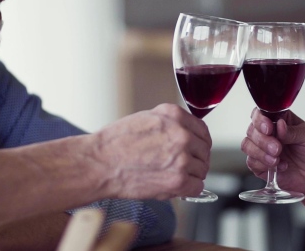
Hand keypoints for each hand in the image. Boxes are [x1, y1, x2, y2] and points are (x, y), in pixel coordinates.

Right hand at [94, 103, 211, 200]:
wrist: (99, 164)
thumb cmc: (115, 143)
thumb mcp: (146, 119)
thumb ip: (170, 124)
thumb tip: (187, 135)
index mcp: (174, 115)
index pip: (202, 130)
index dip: (199, 142)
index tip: (195, 150)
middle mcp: (182, 134)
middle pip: (204, 151)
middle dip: (195, 160)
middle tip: (179, 167)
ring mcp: (182, 158)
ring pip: (202, 170)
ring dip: (189, 175)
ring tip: (168, 176)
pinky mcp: (179, 180)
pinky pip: (197, 187)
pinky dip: (187, 190)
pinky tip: (171, 186)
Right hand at [241, 108, 304, 205]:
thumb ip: (295, 130)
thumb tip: (279, 125)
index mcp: (281, 121)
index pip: (261, 113)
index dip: (260, 119)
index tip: (268, 128)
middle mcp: (269, 133)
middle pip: (252, 129)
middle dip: (262, 139)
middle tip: (277, 148)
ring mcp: (263, 149)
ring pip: (247, 144)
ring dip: (260, 152)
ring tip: (277, 159)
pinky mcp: (260, 165)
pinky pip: (251, 162)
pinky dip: (263, 164)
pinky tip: (279, 166)